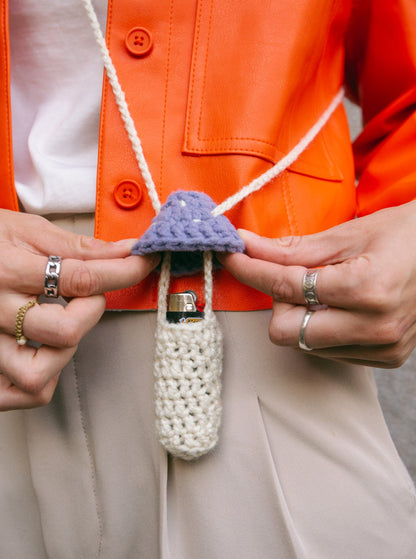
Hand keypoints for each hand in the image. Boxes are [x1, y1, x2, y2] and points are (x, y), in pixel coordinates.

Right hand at [0, 209, 158, 409]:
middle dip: (91, 311)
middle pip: (65, 332)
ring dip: (65, 352)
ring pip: (39, 375)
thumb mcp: (24, 230)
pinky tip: (44, 353)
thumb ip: (75, 246)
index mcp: (6, 270)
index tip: (143, 263)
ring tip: (61, 324)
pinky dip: (40, 381)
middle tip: (86, 295)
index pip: (82, 279)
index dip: (124, 272)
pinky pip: (17, 395)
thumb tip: (125, 251)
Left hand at [219, 201, 415, 368]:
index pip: (286, 287)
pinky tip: (342, 306)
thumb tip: (247, 246)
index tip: (234, 257)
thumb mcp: (349, 234)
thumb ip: (293, 248)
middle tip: (296, 276)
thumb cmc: (406, 235)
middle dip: (280, 303)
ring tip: (328, 288)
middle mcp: (375, 327)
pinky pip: (328, 351)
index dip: (252, 270)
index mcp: (367, 289)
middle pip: (285, 331)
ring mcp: (382, 348)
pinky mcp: (385, 358)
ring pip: (304, 343)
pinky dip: (322, 328)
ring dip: (302, 315)